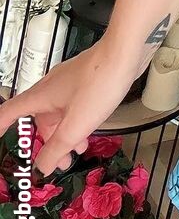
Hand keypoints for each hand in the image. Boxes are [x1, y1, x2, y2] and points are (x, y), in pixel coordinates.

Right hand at [0, 37, 146, 179]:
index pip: (8, 114)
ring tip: (78, 152)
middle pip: (38, 119)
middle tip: (58, 164)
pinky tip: (90, 131)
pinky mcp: (86, 79)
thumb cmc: (98, 84)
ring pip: (59, 114)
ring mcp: (69, 82)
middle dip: (46, 143)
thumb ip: (56, 149)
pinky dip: (77, 122)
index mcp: (40, 96)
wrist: (126, 51)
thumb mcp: (75, 126)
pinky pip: (74, 106)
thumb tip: (41, 168)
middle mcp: (50, 88)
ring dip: (65, 135)